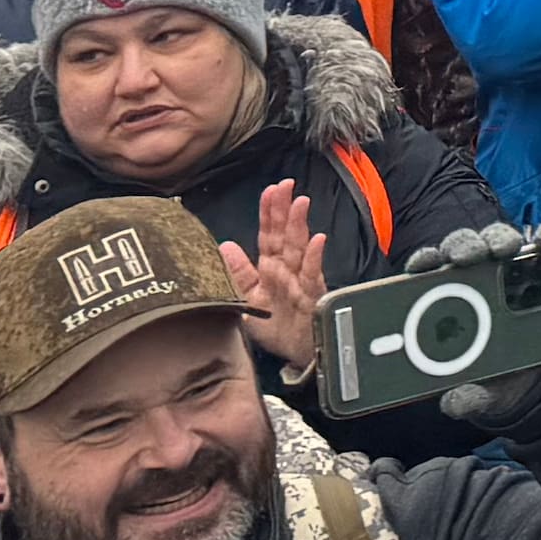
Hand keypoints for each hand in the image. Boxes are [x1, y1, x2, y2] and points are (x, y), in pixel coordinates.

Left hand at [220, 177, 328, 372]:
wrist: (296, 354)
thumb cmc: (275, 326)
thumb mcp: (248, 299)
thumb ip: (239, 273)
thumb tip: (224, 246)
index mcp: (270, 268)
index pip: (268, 235)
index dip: (268, 213)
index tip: (270, 190)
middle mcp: (286, 270)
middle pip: (284, 235)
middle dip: (284, 210)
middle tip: (286, 185)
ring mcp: (300, 280)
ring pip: (299, 248)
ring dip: (300, 225)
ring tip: (300, 203)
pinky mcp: (311, 295)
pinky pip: (312, 274)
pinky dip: (314, 257)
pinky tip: (317, 240)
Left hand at [422, 222, 540, 425]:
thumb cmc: (508, 378)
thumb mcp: (486, 394)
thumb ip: (469, 398)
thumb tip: (453, 403)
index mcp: (452, 302)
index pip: (431, 273)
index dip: (425, 262)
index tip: (422, 264)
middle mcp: (480, 277)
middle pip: (464, 248)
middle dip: (463, 246)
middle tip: (467, 257)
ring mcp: (516, 268)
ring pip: (501, 239)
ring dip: (500, 238)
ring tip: (506, 249)